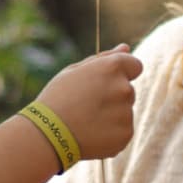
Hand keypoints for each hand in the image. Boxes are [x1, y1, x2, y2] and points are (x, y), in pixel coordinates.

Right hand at [37, 46, 140, 161]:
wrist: (47, 135)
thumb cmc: (57, 98)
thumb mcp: (74, 71)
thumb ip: (104, 59)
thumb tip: (126, 48)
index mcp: (113, 67)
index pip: (135, 66)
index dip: (122, 74)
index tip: (106, 84)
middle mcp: (124, 88)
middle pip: (128, 90)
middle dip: (113, 96)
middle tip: (87, 105)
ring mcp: (127, 113)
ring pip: (125, 111)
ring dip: (112, 115)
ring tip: (87, 121)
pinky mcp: (126, 134)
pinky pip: (124, 130)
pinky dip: (112, 133)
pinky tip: (92, 134)